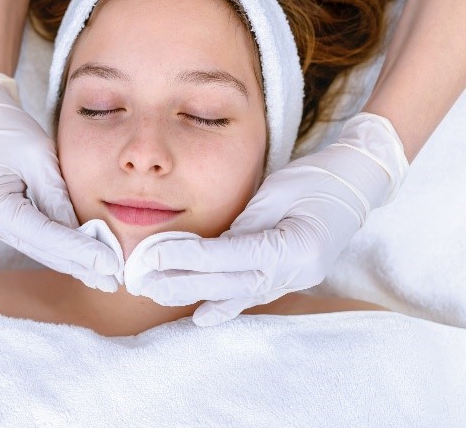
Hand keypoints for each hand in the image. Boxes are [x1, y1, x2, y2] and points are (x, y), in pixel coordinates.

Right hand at [0, 73, 120, 291]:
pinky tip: (87, 260)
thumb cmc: (10, 131)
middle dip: (82, 266)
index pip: (46, 235)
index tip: (110, 264)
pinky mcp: (11, 220)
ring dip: (76, 263)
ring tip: (106, 276)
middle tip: (115, 280)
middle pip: (45, 250)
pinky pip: (42, 239)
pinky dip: (67, 249)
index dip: (81, 251)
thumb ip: (58, 197)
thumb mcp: (39, 157)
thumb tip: (84, 232)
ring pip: (44, 250)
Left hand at [131, 113, 407, 324]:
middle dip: (181, 283)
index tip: (153, 255)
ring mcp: (296, 280)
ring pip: (237, 294)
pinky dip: (226, 306)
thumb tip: (208, 249)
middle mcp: (296, 273)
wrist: (354, 183)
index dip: (189, 258)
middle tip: (142, 281)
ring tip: (157, 293)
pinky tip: (201, 317)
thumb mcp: (275, 194)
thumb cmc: (316, 179)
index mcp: (295, 247)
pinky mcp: (290, 279)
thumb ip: (242, 226)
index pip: (230, 257)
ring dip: (195, 294)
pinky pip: (252, 296)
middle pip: (229, 283)